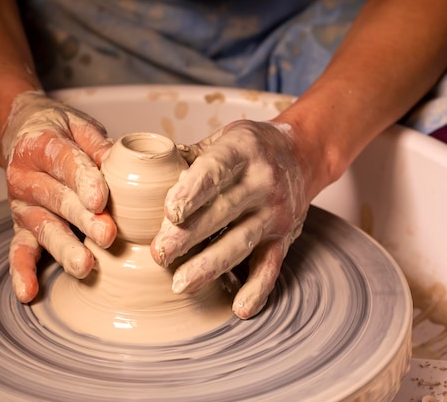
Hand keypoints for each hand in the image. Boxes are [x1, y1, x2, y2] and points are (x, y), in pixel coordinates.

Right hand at [2, 91, 116, 302]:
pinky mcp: (20, 227)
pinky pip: (18, 252)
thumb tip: (124, 163)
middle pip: (58, 200)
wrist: (22, 133)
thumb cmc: (60, 132)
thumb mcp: (80, 126)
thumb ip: (99, 145)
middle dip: (83, 220)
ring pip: (43, 229)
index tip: (102, 199)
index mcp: (40, 145)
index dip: (85, 180)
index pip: (65, 163)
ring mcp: (22, 206)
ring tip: (85, 266)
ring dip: (64, 248)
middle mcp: (25, 177)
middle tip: (108, 235)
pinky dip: (22, 273)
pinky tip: (29, 293)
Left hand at [151, 120, 309, 318]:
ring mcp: (276, 213)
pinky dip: (257, 289)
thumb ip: (187, 157)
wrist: (303, 154)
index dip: (193, 191)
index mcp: (242, 151)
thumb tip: (144, 174)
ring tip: (180, 284)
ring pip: (242, 242)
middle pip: (223, 211)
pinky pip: (271, 266)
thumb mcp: (223, 138)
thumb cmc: (252, 147)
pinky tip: (239, 308)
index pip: (216, 170)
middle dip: (189, 236)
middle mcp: (263, 182)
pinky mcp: (285, 238)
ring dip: (211, 265)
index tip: (170, 212)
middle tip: (160, 254)